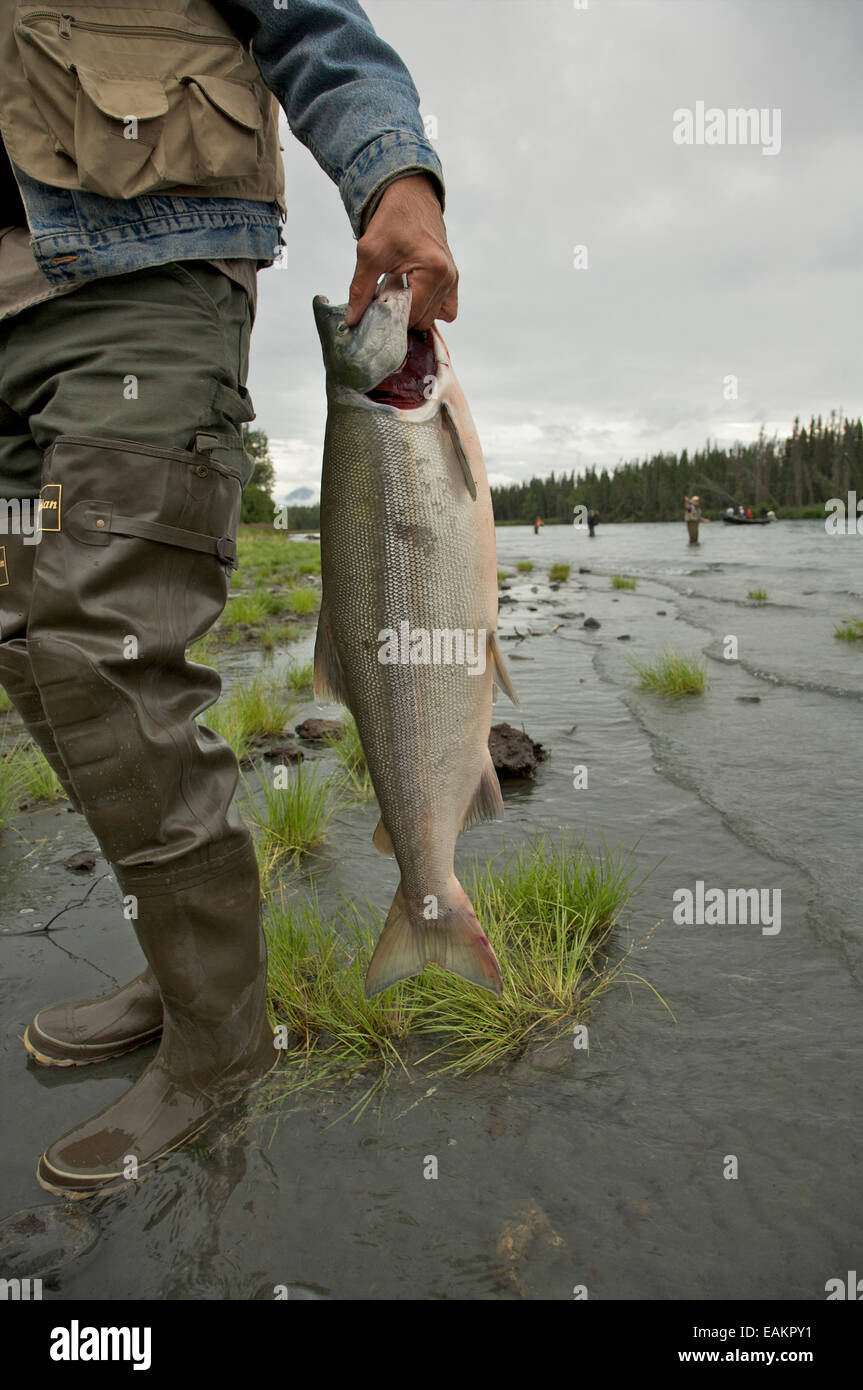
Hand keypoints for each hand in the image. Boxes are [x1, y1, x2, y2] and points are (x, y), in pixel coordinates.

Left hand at [344, 173, 458, 330]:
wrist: (409, 194)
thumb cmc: (393, 218)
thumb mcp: (370, 253)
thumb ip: (361, 289)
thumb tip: (353, 319)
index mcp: (434, 271)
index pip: (413, 315)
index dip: (391, 316)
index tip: (376, 306)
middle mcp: (448, 277)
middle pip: (424, 321)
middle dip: (402, 315)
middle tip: (385, 296)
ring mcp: (453, 279)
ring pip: (435, 318)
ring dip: (415, 312)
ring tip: (399, 293)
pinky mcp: (452, 278)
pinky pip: (446, 309)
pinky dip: (431, 309)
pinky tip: (413, 295)